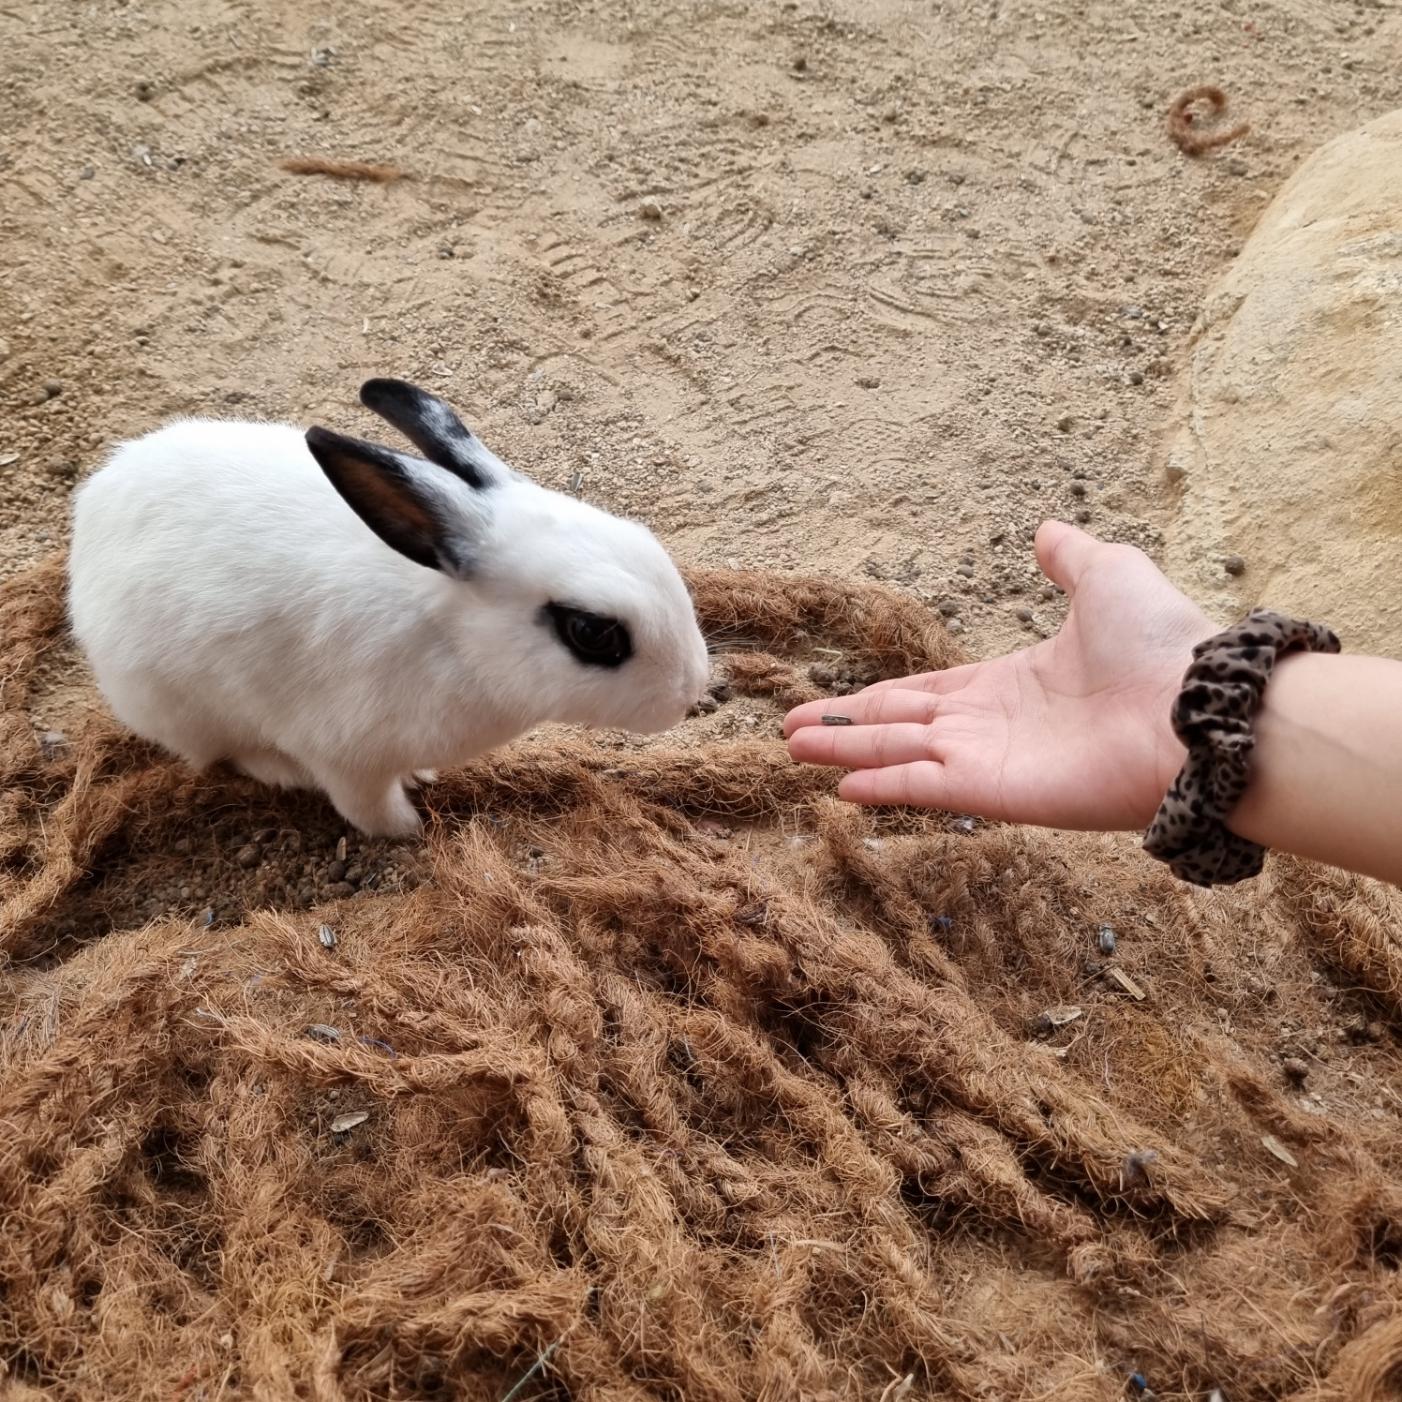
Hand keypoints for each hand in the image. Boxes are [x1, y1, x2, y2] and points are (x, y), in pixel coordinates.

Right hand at [784, 522, 1214, 831]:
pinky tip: (842, 789)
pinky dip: (885, 788)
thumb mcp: (1109, 577)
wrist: (1196, 707)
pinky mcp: (997, 792)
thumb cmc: (1159, 645)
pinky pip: (927, 789)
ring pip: (901, 754)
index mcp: (1009, 683)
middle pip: (900, 725)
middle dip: (844, 728)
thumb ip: (1071, 559)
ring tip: (794, 751)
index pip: (927, 693)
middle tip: (792, 732)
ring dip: (847, 752)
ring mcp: (992, 762)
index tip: (832, 701)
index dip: (876, 697)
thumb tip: (1046, 531)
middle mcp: (992, 727)